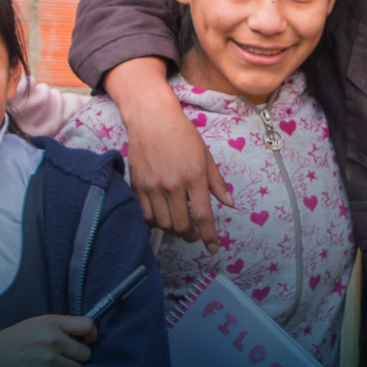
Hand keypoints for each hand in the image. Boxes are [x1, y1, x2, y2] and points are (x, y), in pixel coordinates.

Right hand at [0, 315, 94, 366]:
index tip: (88, 340)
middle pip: (86, 355)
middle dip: (79, 357)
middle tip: (68, 357)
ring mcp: (49, 362)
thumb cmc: (15, 339)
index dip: (92, 335)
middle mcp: (53, 342)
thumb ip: (61, 324)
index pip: (88, 326)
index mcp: (52, 324)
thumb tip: (86, 332)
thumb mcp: (37, 322)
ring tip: (56, 366)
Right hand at [109, 57, 233, 251]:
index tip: (213, 248)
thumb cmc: (182, 134)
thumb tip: (229, 204)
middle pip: (181, 226)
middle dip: (190, 236)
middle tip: (194, 234)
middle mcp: (173, 185)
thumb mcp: (205, 155)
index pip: (203, 216)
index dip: (209, 236)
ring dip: (174, 230)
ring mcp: (153, 187)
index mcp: (194, 177)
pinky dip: (155, 223)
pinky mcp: (138, 186)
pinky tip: (162, 217)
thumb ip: (216, 182)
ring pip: (163, 224)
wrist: (151, 119)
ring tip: (180, 225)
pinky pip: (145, 215)